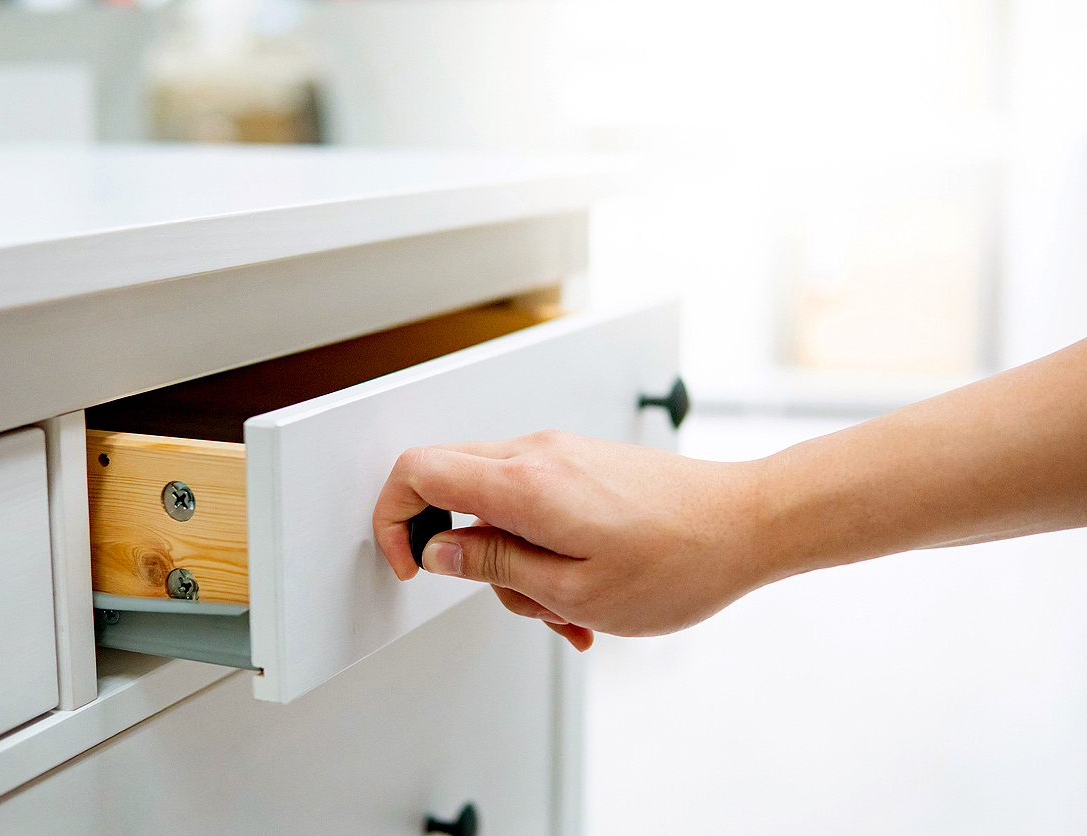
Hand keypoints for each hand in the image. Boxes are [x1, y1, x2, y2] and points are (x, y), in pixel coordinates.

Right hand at [372, 430, 775, 650]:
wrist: (748, 524)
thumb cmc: (679, 561)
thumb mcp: (573, 589)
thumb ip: (493, 564)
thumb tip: (438, 548)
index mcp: (524, 483)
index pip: (417, 470)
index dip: (394, 518)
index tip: (410, 563)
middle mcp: (537, 454)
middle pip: (450, 485)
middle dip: (466, 554)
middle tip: (510, 596)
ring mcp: (561, 453)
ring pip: (495, 504)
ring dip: (515, 562)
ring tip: (568, 606)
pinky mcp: (582, 463)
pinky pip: (533, 502)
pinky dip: (542, 547)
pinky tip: (585, 588)